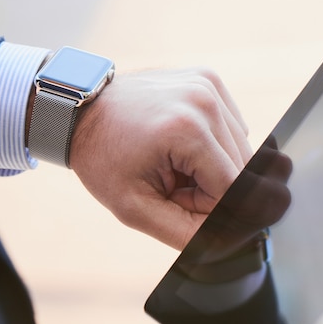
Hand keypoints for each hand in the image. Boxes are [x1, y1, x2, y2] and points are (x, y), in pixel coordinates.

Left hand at [69, 68, 252, 249]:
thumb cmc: (103, 158)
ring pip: (242, 150)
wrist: (80, 110)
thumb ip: (187, 233)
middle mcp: (205, 100)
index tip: (177, 201)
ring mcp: (208, 85)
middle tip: (172, 183)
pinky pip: (233, 128)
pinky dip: (215, 145)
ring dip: (216, 167)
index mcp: (187, 130)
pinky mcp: (209, 80)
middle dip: (213, 187)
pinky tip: (183, 143)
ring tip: (175, 162)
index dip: (210, 206)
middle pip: (242, 168)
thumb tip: (229, 243)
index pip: (233, 188)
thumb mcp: (135, 208)